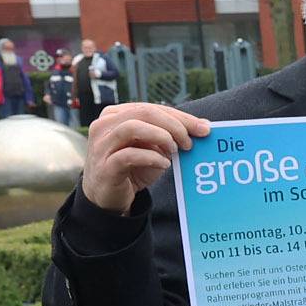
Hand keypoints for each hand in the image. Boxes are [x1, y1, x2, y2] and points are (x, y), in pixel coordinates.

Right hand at [81, 103, 212, 213]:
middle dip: (174, 125)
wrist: (109, 197)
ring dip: (161, 136)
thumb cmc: (133, 168)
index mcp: (116, 115)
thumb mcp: (154, 148)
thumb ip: (171, 134)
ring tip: (176, 150)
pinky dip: (151, 157)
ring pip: (132, 127)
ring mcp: (101, 145)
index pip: (152, 108)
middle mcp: (105, 125)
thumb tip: (203, 126)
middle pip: (144, 113)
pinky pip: (128, 155)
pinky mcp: (104, 166)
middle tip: (190, 142)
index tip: (204, 128)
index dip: (181, 117)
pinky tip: (165, 164)